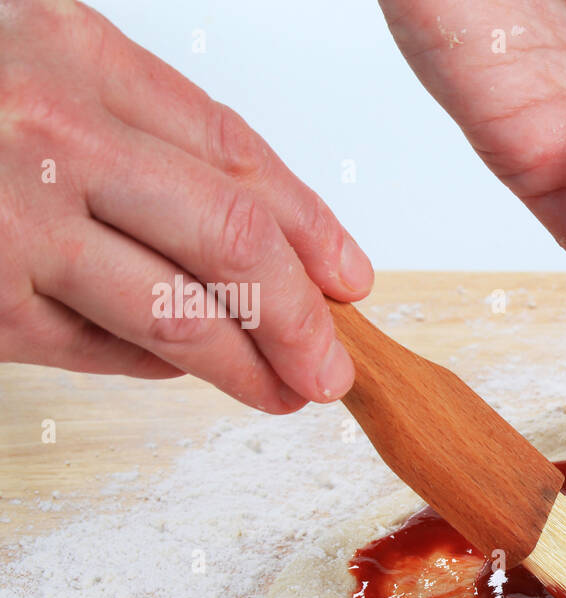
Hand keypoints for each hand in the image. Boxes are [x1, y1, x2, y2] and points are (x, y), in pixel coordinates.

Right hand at [0, 0, 373, 411]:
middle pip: (230, 238)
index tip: (351, 279)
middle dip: (301, 314)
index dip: (312, 226)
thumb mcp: (36, 56)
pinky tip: (183, 371)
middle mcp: (50, 137)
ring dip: (246, 365)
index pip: (237, 155)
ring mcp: (9, 225)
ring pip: (175, 313)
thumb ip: (139, 126)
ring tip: (287, 392)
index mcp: (74, 55)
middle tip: (333, 363)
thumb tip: (264, 225)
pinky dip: (153, 365)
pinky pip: (95, 347)